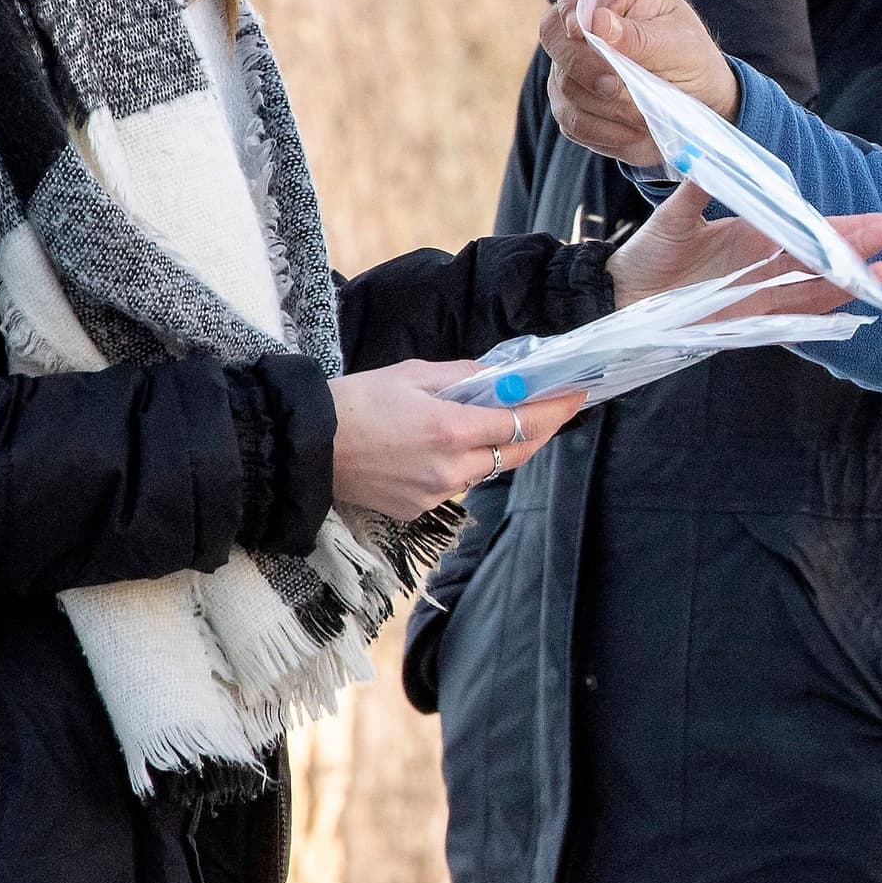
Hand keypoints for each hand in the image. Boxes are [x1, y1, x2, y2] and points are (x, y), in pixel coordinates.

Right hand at [329, 361, 583, 519]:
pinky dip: (466, 464)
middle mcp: (449, 468)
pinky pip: (458, 484)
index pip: (523, 422)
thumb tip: (505, 376)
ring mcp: (435, 494)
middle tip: (557, 407)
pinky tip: (451, 447)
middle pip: (517, 451)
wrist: (303, 445)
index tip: (578, 393)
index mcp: (450, 430)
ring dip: (501, 446)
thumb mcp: (413, 373)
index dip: (556, 408)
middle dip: (542, 429)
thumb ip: (466, 376)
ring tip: (501, 421)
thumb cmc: (355, 401)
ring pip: (488, 469)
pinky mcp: (419, 509)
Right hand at [540, 0, 735, 166]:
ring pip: (564, 83)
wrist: (701, 104)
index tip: (580, 27)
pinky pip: (573, 120)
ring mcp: (570, 65)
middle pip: (552, 33)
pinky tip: (636, 131)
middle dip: (583, 64)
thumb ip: (640, 37)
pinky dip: (606, 131)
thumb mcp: (681, 45)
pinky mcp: (571, 104)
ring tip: (646, 113)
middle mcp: (583, 25)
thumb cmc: (691, 60)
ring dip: (607, 105)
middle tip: (615, 84)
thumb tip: (597, 22)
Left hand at [610, 180, 881, 315]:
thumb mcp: (673, 217)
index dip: (847, 225)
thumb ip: (695, 192)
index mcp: (754, 234)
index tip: (881, 219)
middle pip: (823, 256)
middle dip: (860, 246)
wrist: (623, 293)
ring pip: (816, 287)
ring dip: (849, 281)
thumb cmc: (649, 253)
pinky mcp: (748, 318)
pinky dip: (820, 314)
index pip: (810, 227)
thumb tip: (705, 158)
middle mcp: (765, 263)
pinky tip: (850, 311)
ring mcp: (760, 292)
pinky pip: (792, 318)